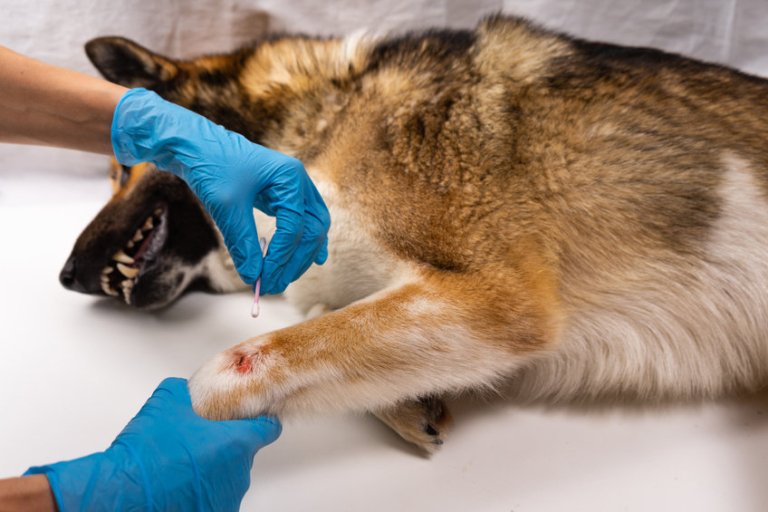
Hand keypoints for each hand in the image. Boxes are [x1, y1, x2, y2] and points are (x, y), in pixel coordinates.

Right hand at [25, 378, 280, 511]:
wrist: (122, 492)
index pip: (269, 428)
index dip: (260, 420)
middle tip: (197, 440)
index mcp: (236, 442)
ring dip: (212, 469)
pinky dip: (201, 491)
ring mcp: (227, 498)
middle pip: (243, 452)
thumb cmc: (147, 453)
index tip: (250, 417)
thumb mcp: (166, 402)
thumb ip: (186, 391)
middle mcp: (239, 473)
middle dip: (224, 445)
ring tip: (181, 464)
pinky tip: (179, 485)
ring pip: (227, 476)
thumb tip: (188, 390)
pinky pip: (214, 497)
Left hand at [111, 88, 329, 293]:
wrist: (196, 146)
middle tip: (274, 284)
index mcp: (290, 177)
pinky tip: (313, 259)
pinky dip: (306, 242)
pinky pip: (303, 223)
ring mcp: (294, 188)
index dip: (281, 257)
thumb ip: (243, 244)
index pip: (295, 227)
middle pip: (312, 229)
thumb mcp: (227, 208)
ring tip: (281, 279)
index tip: (263, 279)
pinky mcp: (284, 196)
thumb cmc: (211, 167)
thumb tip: (253, 276)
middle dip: (295, 261)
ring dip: (300, 256)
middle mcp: (299, 182)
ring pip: (312, 228)